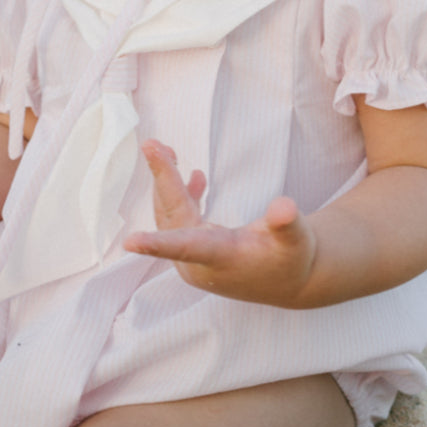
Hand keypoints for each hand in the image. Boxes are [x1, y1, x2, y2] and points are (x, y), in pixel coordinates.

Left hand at [123, 141, 316, 306]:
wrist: (292, 282)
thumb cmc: (293, 259)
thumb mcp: (297, 239)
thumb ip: (287, 223)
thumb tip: (284, 208)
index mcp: (221, 257)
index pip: (185, 248)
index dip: (156, 245)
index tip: (130, 242)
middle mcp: (200, 261)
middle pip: (173, 215)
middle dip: (163, 178)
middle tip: (152, 144)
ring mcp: (194, 259)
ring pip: (172, 215)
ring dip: (168, 183)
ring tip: (164, 149)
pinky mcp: (197, 253)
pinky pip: (180, 220)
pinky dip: (183, 195)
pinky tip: (196, 178)